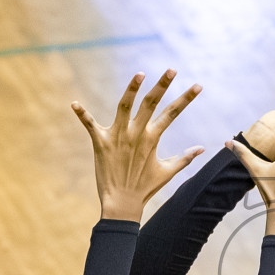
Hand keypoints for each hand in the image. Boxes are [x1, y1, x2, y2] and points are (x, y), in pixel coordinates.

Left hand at [73, 69, 203, 222]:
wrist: (122, 204)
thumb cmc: (144, 188)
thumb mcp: (167, 172)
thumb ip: (184, 158)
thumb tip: (201, 149)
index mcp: (152, 138)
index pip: (172, 113)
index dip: (186, 99)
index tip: (198, 86)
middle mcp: (136, 134)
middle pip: (151, 103)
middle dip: (162, 85)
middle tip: (172, 69)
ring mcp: (118, 137)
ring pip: (124, 106)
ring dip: (131, 89)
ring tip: (140, 74)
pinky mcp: (101, 143)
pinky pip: (90, 125)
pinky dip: (82, 114)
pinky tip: (74, 104)